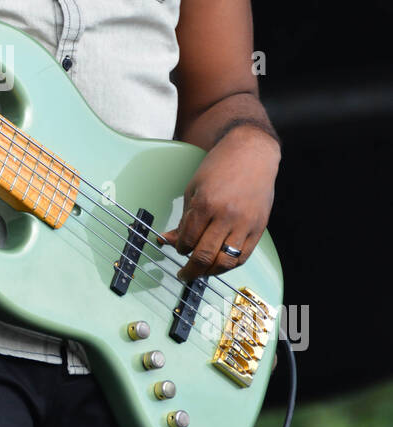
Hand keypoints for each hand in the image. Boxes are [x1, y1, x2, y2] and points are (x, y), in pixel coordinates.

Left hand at [156, 124, 279, 282]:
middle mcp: (227, 216)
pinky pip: (243, 256)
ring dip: (210, 272)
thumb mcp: (193, 189)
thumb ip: (183, 219)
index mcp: (206, 204)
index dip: (179, 248)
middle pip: (205, 256)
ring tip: (201, 272)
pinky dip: (230, 265)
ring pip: (226, 262)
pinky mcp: (259, 227)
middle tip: (183, 274)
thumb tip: (168, 240)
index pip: (188, 240)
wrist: (251, 153)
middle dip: (191, 270)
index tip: (177, 248)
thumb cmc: (220, 167)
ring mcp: (245, 223)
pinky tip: (220, 264)